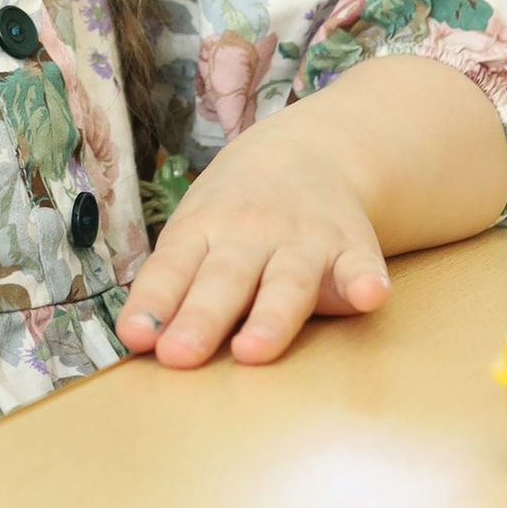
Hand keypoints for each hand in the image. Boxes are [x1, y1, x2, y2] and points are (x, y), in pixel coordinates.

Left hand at [117, 112, 391, 369]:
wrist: (309, 152)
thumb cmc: (233, 214)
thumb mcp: (194, 233)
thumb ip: (172, 286)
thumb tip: (137, 342)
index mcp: (203, 230)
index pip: (172, 268)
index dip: (153, 302)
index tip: (135, 336)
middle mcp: (250, 234)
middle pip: (224, 280)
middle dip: (201, 318)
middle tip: (178, 355)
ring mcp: (303, 242)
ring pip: (286, 283)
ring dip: (270, 317)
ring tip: (253, 350)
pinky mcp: (351, 250)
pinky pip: (360, 267)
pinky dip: (365, 281)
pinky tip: (371, 297)